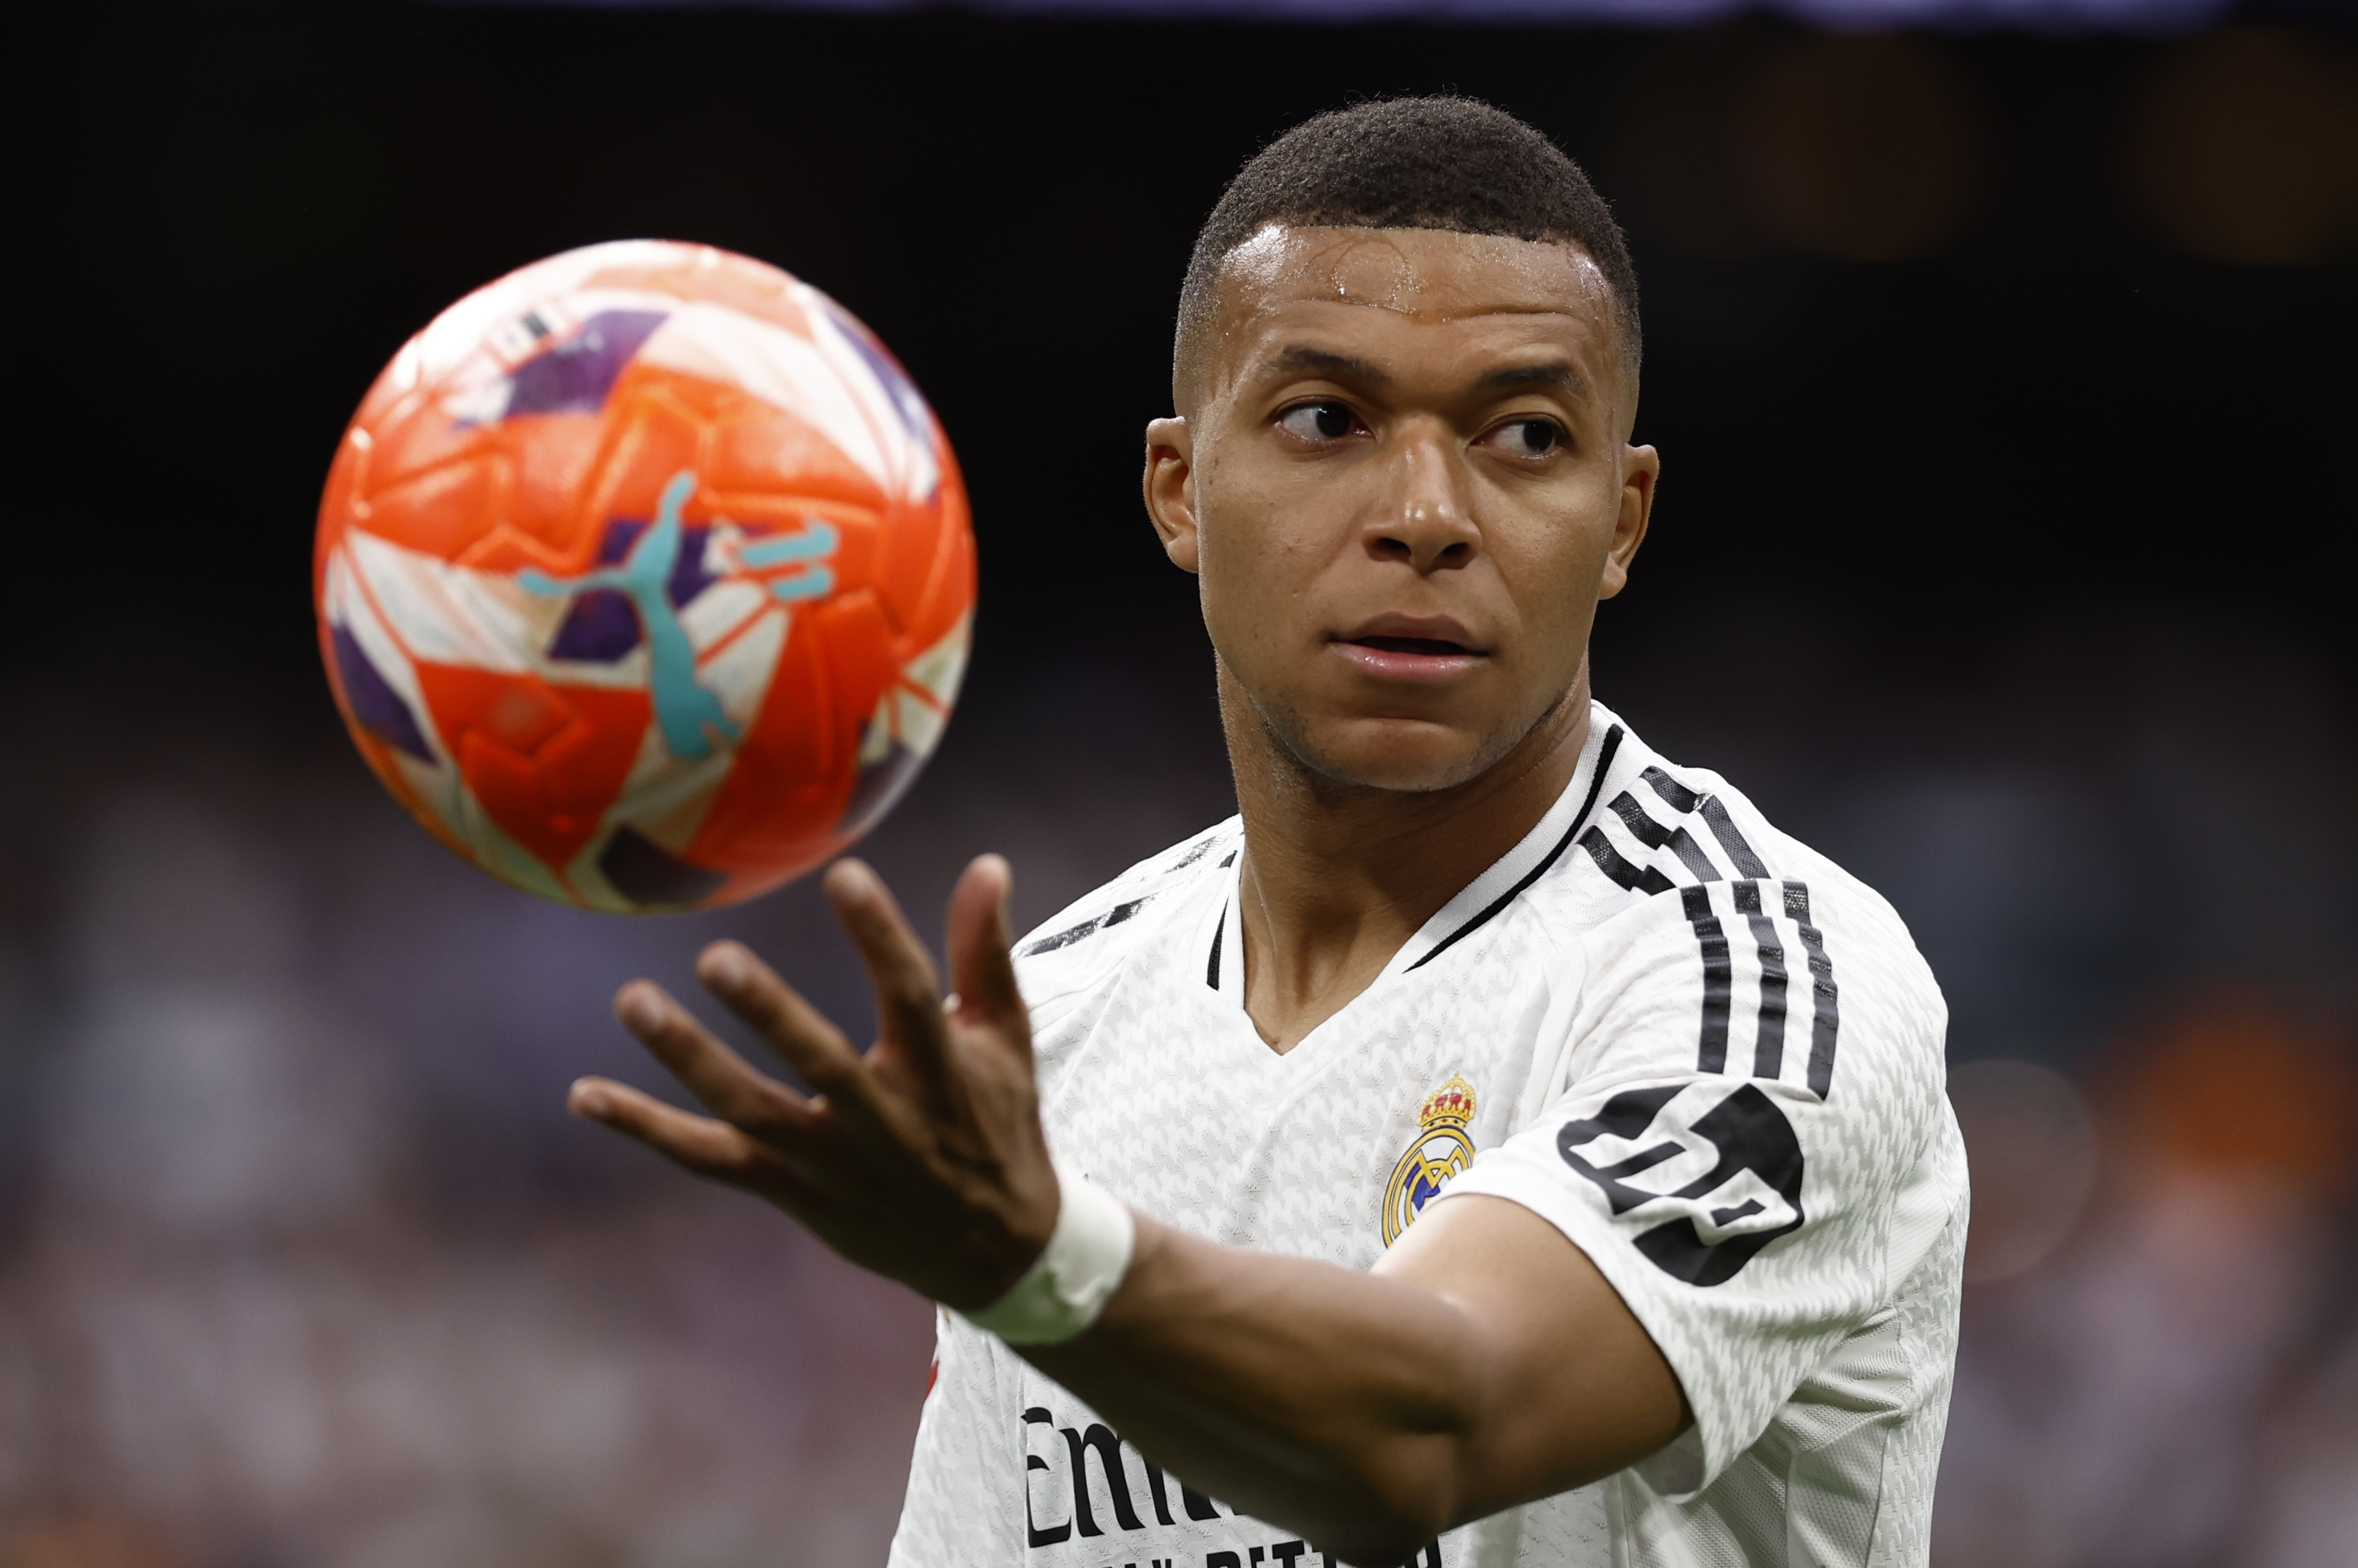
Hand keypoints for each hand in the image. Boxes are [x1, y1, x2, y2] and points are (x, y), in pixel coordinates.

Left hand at [567, 855, 1059, 1309]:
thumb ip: (985, 950)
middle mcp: (882, 1118)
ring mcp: (830, 1160)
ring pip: (750, 1112)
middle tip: (716, 956)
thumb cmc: (996, 1120)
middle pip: (819, 1062)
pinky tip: (584, 1094)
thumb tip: (986, 862)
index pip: (909, 993)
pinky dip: (647, 1129)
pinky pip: (709, 1159)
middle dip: (769, 1012)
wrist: (991, 1250)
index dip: (879, 935)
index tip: (844, 876)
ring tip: (633, 1001)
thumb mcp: (1004, 1036)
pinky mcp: (791, 1190)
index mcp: (938, 1068)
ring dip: (689, 1059)